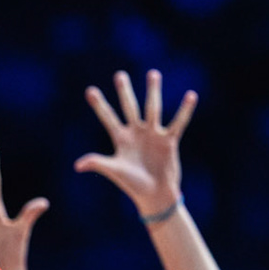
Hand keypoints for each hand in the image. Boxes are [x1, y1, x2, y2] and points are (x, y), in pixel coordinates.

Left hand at [76, 69, 196, 217]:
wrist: (155, 195)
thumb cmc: (132, 185)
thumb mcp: (114, 171)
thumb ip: (97, 163)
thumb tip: (78, 165)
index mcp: (121, 139)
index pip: (108, 118)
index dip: (99, 105)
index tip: (89, 90)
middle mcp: (137, 133)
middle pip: (129, 107)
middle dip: (124, 92)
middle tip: (120, 75)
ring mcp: (153, 135)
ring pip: (153, 109)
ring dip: (153, 91)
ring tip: (153, 74)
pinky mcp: (169, 141)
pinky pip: (178, 122)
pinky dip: (185, 110)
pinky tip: (191, 96)